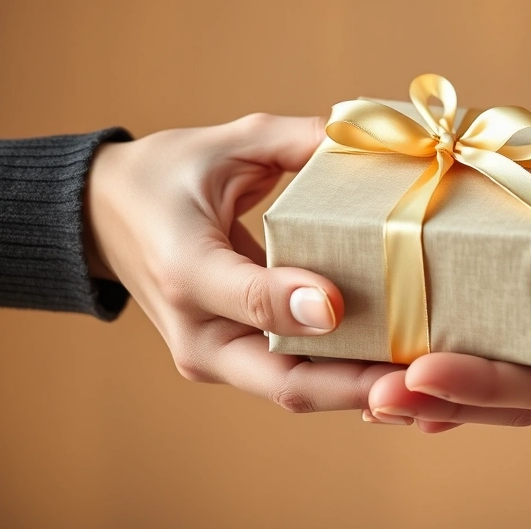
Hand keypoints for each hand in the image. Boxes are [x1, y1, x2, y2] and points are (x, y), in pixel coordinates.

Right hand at [86, 113, 397, 412]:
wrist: (103, 218)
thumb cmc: (167, 174)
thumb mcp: (224, 145)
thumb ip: (293, 141)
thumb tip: (372, 139)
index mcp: (182, 265)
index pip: (248, 297)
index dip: (300, 303)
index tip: (348, 301)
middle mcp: (195, 329)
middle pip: (285, 380)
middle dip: (358, 384)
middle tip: (425, 374)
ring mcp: (212, 356)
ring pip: (296, 391)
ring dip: (361, 389)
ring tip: (427, 379)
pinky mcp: (230, 361)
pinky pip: (293, 378)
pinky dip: (343, 380)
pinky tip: (396, 371)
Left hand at [364, 120, 530, 429]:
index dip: (489, 384)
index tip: (420, 370)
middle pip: (527, 403)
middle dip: (448, 401)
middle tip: (373, 397)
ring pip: (519, 394)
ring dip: (449, 397)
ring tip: (376, 397)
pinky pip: (525, 365)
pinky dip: (472, 376)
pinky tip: (420, 386)